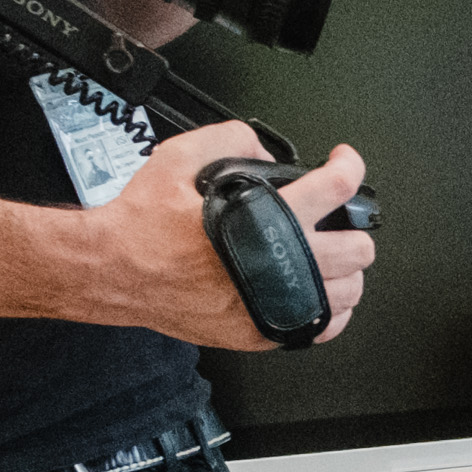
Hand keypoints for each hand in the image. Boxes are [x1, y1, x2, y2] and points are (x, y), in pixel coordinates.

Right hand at [94, 121, 374, 350]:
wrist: (113, 270)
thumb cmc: (140, 225)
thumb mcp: (179, 157)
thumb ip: (231, 139)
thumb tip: (264, 150)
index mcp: (264, 218)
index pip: (337, 187)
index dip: (348, 167)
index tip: (343, 165)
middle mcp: (276, 265)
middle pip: (358, 248)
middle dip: (352, 225)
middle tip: (336, 217)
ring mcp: (272, 304)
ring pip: (348, 292)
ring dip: (346, 269)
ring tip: (329, 253)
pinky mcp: (260, 332)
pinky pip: (322, 328)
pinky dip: (329, 308)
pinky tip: (317, 290)